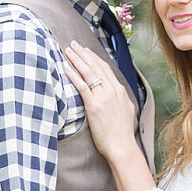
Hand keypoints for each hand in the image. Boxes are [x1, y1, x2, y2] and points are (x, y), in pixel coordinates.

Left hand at [65, 41, 135, 158]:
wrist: (122, 146)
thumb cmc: (122, 133)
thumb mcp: (126, 111)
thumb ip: (120, 99)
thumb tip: (117, 94)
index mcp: (119, 91)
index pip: (105, 68)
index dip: (94, 58)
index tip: (85, 50)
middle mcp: (112, 90)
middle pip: (96, 66)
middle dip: (83, 53)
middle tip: (73, 44)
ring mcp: (103, 97)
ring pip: (88, 72)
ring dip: (77, 59)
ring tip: (67, 51)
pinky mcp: (94, 106)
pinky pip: (82, 86)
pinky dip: (73, 75)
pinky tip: (65, 67)